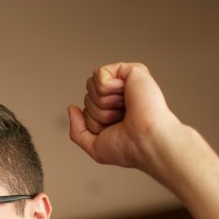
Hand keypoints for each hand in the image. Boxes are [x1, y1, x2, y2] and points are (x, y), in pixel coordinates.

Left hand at [67, 62, 183, 174]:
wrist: (146, 142)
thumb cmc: (128, 148)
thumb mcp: (94, 147)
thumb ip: (77, 131)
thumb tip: (72, 108)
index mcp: (114, 111)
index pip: (87, 108)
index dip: (94, 123)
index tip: (115, 129)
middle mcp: (121, 96)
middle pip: (87, 96)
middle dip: (98, 113)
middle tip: (121, 119)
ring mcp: (127, 82)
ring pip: (91, 85)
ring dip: (104, 103)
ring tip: (126, 109)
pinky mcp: (132, 71)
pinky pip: (100, 74)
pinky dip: (108, 89)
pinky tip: (127, 95)